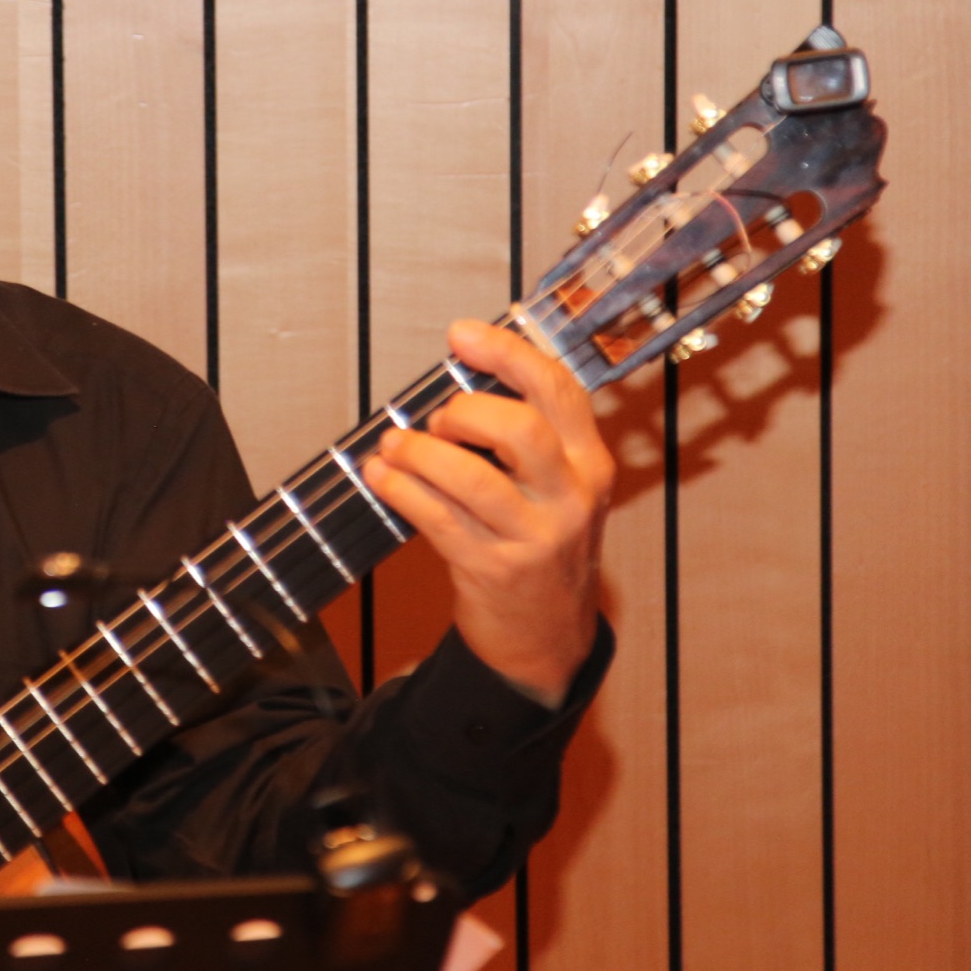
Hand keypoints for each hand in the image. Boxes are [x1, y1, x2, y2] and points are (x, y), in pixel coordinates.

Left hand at [363, 320, 613, 706]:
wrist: (547, 636)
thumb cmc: (538, 544)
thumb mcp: (553, 487)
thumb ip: (523, 436)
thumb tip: (455, 382)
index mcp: (590, 463)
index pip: (557, 390)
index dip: (507, 353)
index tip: (461, 334)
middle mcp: (572, 497)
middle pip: (520, 430)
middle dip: (464, 413)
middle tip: (436, 419)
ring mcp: (537, 538)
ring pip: (473, 478)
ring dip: (420, 453)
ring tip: (394, 446)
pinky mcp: (496, 570)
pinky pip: (439, 519)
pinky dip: (401, 490)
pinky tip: (381, 476)